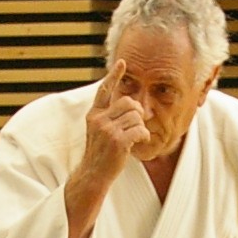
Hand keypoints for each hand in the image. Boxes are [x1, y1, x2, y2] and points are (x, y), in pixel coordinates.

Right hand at [82, 63, 149, 180]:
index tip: (122, 62)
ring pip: (136, 116)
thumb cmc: (100, 154)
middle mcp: (99, 119)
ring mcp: (107, 130)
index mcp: (94, 115)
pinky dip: (144, 136)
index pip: (104, 90)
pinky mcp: (117, 141)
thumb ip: (109, 117)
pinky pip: (140, 130)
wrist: (93, 174)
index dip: (114, 75)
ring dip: (141, 127)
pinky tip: (140, 142)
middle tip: (137, 125)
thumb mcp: (99, 131)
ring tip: (135, 138)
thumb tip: (129, 105)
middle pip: (129, 102)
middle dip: (137, 112)